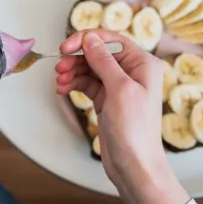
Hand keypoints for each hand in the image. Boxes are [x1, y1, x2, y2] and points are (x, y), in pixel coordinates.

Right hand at [55, 30, 189, 203]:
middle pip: (97, 54)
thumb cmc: (134, 130)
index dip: (86, 40)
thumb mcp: (119, 89)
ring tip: (59, 82)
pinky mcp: (107, 100)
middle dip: (76, 58)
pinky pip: (87, 84)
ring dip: (72, 72)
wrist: (133, 164)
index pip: (111, 41)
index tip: (65, 47)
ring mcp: (118, 86)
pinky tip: (63, 90)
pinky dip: (74, 84)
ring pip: (89, 69)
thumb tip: (90, 39)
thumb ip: (104, 61)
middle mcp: (132, 72)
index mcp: (143, 64)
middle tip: (59, 67)